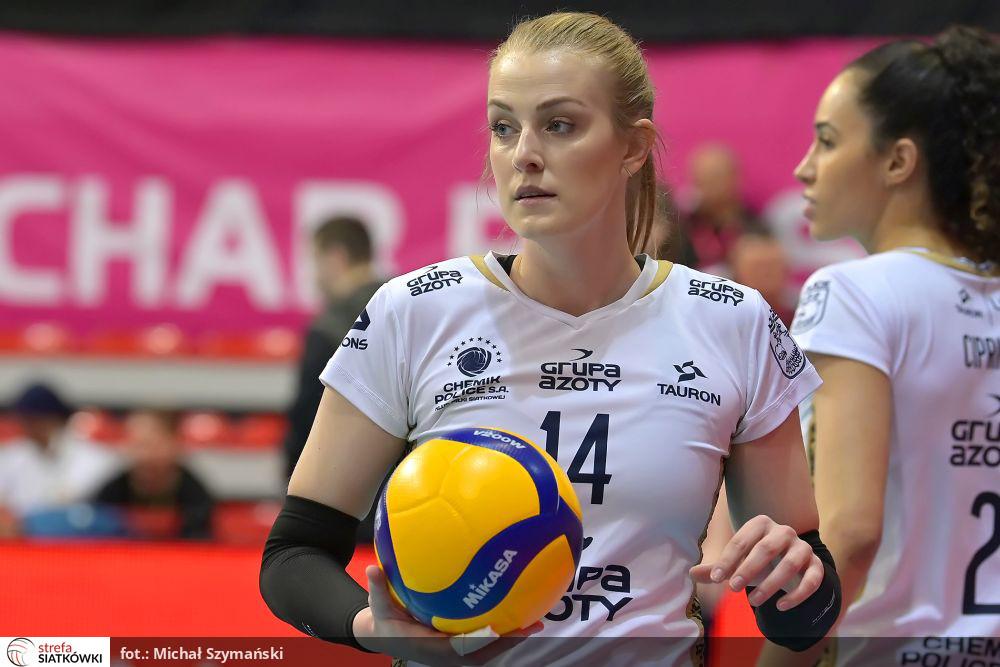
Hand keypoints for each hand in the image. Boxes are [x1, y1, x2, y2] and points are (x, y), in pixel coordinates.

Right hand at [353, 565, 541, 664]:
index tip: (499, 629)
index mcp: (432, 648)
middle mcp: (450, 654)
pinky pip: (486, 639)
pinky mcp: (461, 644)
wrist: (384, 636)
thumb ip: (377, 589)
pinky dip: (503, 627)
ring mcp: (457, 651)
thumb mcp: (377, 606)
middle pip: (486, 651)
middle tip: (535, 623)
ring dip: (513, 635)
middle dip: (510, 640)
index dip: (481, 642)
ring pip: (491, 648)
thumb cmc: (384, 621)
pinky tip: (520, 607)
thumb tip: (371, 568)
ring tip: (538, 617)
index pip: (462, 648)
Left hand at [690, 515, 822, 611]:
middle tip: (732, 588)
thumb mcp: (737, 563)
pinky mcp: (817, 566)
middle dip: (748, 569)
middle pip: (766, 548)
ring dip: (772, 584)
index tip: (715, 578)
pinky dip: (798, 595)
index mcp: (760, 524)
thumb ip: (716, 568)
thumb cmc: (757, 561)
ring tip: (753, 601)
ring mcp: (803, 547)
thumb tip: (691, 574)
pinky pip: (812, 580)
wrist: (791, 564)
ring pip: (791, 564)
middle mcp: (784, 531)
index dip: (727, 560)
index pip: (741, 541)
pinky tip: (781, 607)